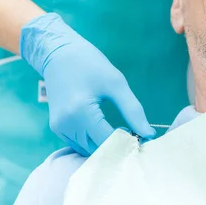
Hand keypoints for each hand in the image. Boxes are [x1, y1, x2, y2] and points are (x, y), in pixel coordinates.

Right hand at [20, 13, 155, 155]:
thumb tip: (149, 134)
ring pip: (87, 151)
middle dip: (118, 148)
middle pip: (98, 151)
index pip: (109, 142)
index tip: (144, 139)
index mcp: (81, 112)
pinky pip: (78, 144)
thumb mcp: (116, 83)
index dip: (128, 144)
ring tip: (123, 132)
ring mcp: (59, 128)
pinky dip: (93, 142)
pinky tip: (107, 130)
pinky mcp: (57, 127)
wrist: (58, 54)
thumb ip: (133, 110)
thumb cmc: (90, 64)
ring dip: (106, 147)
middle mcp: (66, 125)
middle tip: (136, 136)